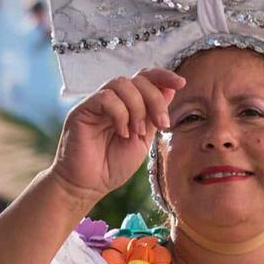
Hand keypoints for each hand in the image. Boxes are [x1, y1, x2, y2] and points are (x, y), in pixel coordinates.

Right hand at [48, 68, 184, 204]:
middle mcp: (110, 100)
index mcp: (126, 105)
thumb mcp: (143, 140)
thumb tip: (171, 89)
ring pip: (121, 84)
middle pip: (137, 79)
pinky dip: (120, 114)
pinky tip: (122, 133)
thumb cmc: (112, 167)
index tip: (181, 83)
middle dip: (155, 99)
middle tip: (161, 124)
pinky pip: (105, 98)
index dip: (163, 76)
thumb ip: (154, 116)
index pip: (144, 78)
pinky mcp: (82, 110)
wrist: (88, 186)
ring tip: (138, 132)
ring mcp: (95, 103)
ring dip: (138, 107)